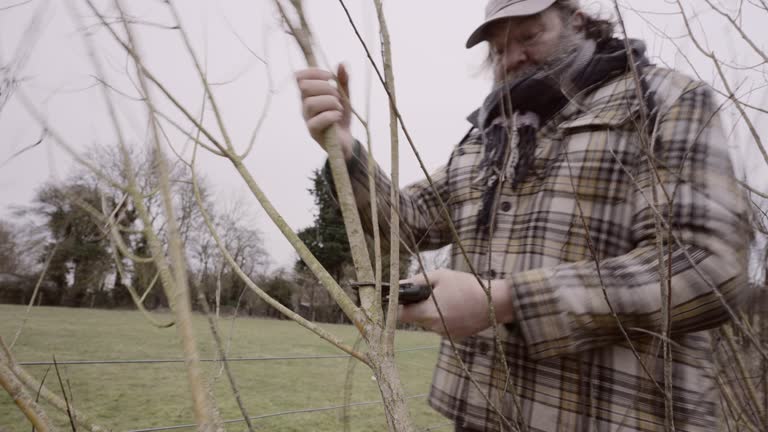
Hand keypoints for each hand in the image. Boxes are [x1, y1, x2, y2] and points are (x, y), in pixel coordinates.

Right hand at [295, 64, 353, 159]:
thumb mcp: (344, 96)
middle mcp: (304, 105)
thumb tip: (342, 63)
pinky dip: (332, 115)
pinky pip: (318, 120)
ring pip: (311, 103)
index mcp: (309, 94)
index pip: (299, 77)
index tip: (330, 76)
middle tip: (337, 96)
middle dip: (325, 87)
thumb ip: (343, 81)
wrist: (346, 140)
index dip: (313, 72)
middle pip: (305, 87)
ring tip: (339, 108)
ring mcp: (307, 119)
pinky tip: (338, 116)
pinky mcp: (313, 132)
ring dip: (330, 102)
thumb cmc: (340, 116)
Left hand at [398, 269, 513, 337]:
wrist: (495, 302)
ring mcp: (445, 334)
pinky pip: (442, 327)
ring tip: (448, 299)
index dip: (400, 306)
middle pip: (415, 319)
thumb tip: (400, 285)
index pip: (401, 315)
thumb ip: (417, 281)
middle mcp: (434, 328)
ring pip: (429, 323)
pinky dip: (444, 319)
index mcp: (428, 313)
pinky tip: (456, 308)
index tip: (404, 299)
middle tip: (431, 294)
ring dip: (432, 313)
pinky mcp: (455, 337)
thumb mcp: (440, 276)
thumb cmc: (466, 286)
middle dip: (419, 307)